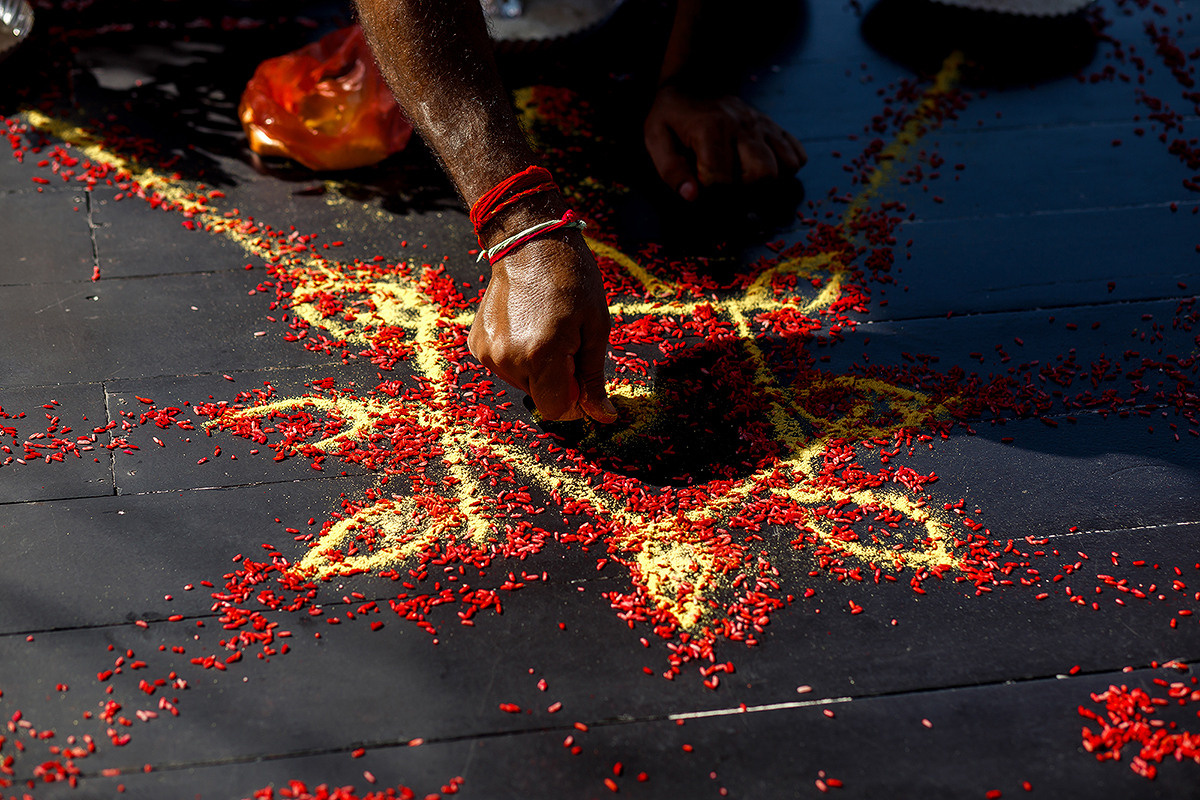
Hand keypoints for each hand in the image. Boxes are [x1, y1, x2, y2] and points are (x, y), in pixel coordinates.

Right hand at [468, 233, 616, 422]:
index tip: (581, 377)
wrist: (529, 244)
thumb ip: (593, 377)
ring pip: (521, 382)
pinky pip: (504, 366)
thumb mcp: (596, 328)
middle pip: (539, 396)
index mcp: (540, 355)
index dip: (573, 401)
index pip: (555, 409)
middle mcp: (507, 358)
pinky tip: (525, 326)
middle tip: (567, 342)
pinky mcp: (477, 343)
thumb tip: (602, 417)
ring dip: (537, 368)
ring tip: (545, 330)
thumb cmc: (572, 281)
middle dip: (557, 380)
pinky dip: (518, 356)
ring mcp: (487, 351)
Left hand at [643, 84, 806, 200]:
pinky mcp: (775, 128)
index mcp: (711, 130)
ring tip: (746, 182)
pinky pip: (797, 156)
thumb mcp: (657, 137)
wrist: (696, 83)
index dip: (712, 196)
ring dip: (769, 185)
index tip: (703, 192)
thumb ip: (671, 170)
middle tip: (728, 190)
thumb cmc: (674, 116)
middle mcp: (742, 126)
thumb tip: (692, 197)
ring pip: (786, 167)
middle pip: (763, 175)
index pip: (722, 179)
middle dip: (746, 193)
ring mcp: (763, 126)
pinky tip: (764, 171)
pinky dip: (787, 171)